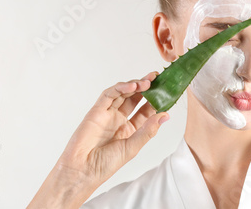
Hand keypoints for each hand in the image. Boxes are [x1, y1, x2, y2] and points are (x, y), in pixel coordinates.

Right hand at [28, 72, 168, 208]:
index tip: (167, 91)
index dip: (156, 100)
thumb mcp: (133, 147)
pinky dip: (120, 88)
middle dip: (147, 87)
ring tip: (148, 81)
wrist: (82, 171)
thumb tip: (165, 115)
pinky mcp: (97, 111)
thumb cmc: (106, 164)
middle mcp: (120, 119)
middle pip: (136, 98)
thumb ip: (148, 130)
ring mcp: (108, 114)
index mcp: (131, 129)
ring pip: (124, 93)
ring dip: (136, 85)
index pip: (146, 110)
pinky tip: (132, 86)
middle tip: (157, 78)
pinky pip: (109, 95)